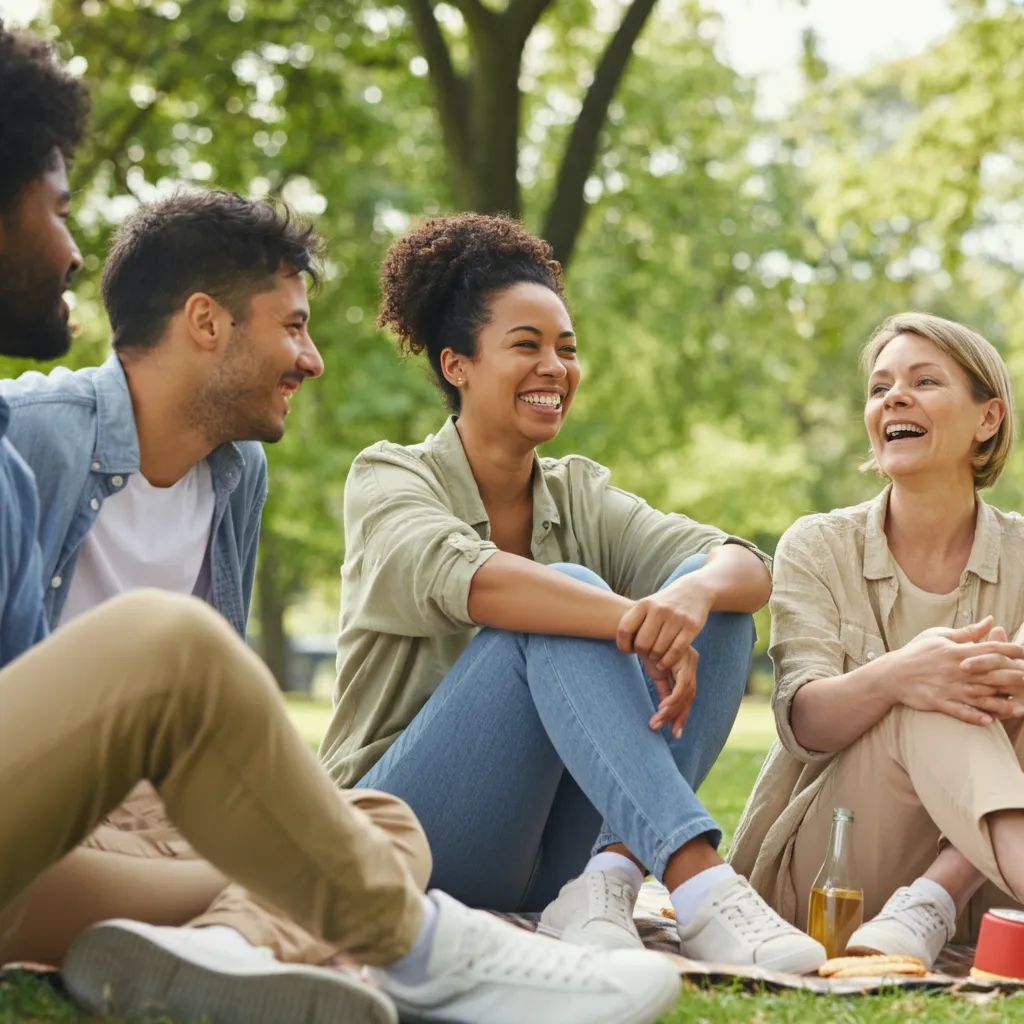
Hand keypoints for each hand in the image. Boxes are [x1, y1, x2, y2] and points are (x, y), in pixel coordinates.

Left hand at [616, 575, 712, 670]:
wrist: (693, 591)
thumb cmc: (663, 605)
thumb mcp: (646, 606)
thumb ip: (634, 623)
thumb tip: (624, 647)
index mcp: (644, 604)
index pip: (625, 629)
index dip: (623, 645)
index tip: (630, 649)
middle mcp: (659, 609)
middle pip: (642, 643)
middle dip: (642, 653)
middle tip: (646, 654)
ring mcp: (676, 617)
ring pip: (658, 650)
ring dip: (655, 659)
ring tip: (655, 658)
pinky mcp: (691, 626)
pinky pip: (676, 651)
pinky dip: (668, 662)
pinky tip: (664, 663)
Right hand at [642, 650, 698, 738]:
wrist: (637, 630)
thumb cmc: (646, 649)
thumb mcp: (656, 672)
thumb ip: (664, 688)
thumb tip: (666, 709)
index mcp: (687, 665)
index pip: (688, 695)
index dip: (682, 714)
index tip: (675, 732)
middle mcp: (691, 661)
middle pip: (690, 695)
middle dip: (679, 716)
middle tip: (667, 731)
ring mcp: (688, 659)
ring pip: (686, 693)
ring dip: (672, 710)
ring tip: (658, 721)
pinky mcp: (681, 658)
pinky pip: (681, 685)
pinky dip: (673, 699)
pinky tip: (662, 709)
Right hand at [896, 618, 1023, 724]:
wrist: (891, 673)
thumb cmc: (916, 653)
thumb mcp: (939, 636)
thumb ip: (967, 632)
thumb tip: (990, 620)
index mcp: (956, 651)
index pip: (989, 649)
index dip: (1011, 651)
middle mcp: (955, 670)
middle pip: (990, 674)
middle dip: (1013, 678)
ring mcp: (948, 687)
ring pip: (980, 697)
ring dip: (1001, 704)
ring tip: (1021, 709)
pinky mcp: (939, 702)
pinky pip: (960, 711)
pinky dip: (974, 717)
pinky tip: (990, 722)